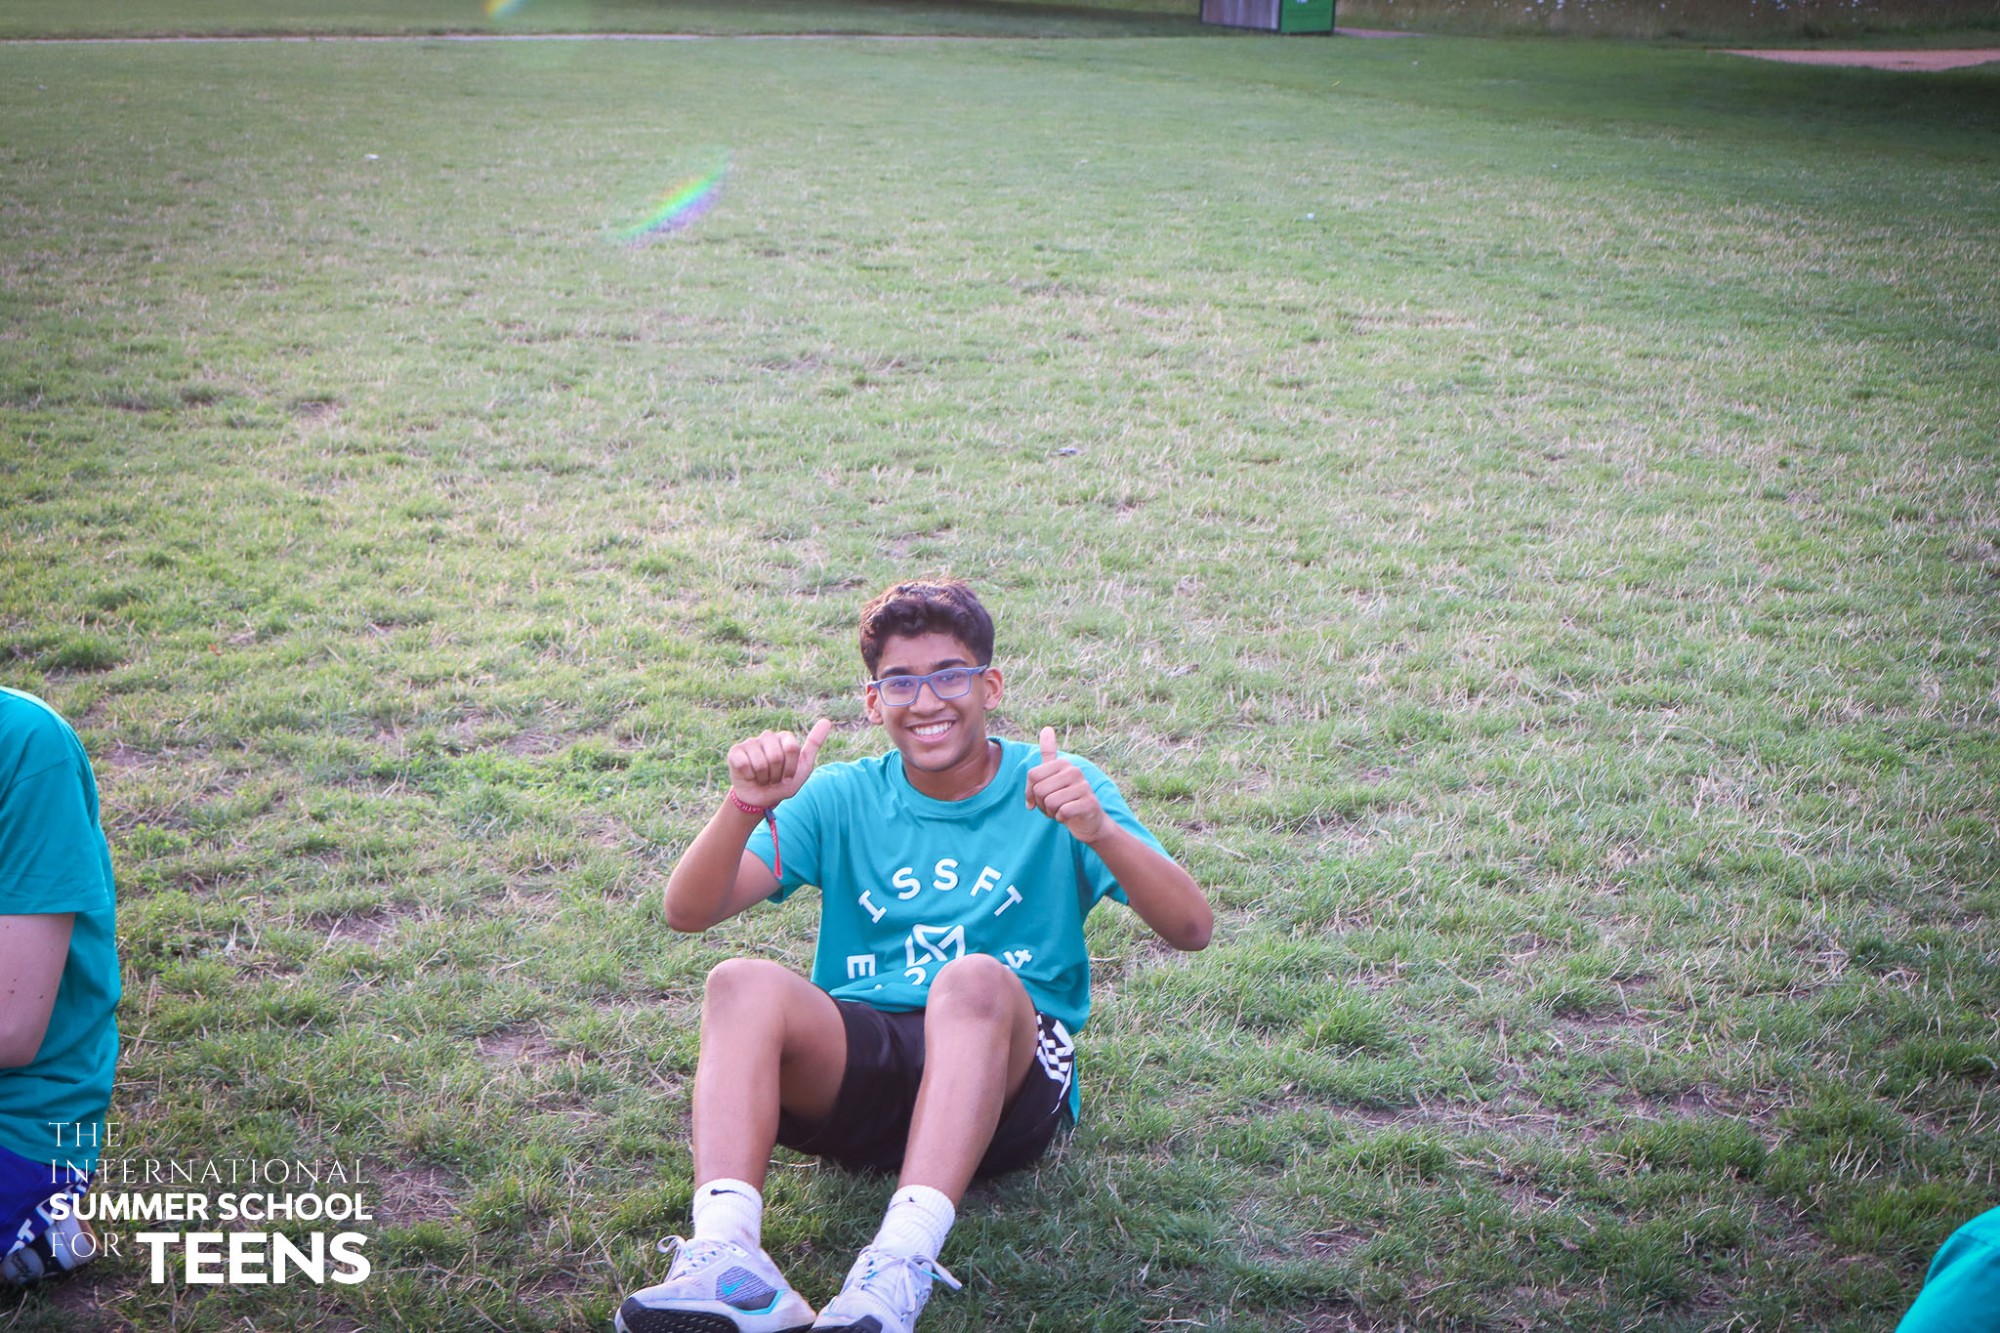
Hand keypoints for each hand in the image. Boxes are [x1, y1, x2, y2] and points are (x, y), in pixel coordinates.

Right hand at [727, 718, 832, 809]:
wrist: (762, 799)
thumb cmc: (783, 783)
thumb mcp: (803, 767)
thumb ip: (814, 744)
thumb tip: (826, 721)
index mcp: (785, 737)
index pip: (791, 748)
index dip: (790, 768)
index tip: (788, 775)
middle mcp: (767, 736)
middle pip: (776, 756)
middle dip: (776, 774)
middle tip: (773, 778)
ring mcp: (750, 742)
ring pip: (760, 762)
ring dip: (763, 778)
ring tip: (762, 778)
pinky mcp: (735, 752)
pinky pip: (744, 764)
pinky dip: (749, 776)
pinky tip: (749, 775)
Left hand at [1024, 726, 1106, 841]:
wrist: (1089, 821)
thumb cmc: (1066, 799)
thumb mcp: (1054, 776)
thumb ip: (1049, 754)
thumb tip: (1046, 728)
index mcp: (1063, 764)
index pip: (1032, 776)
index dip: (1030, 792)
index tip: (1038, 798)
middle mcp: (1074, 771)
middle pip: (1039, 790)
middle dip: (1041, 804)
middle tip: (1053, 806)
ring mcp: (1084, 786)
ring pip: (1049, 802)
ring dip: (1051, 812)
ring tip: (1062, 810)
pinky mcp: (1089, 803)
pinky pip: (1062, 812)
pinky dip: (1061, 818)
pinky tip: (1070, 816)